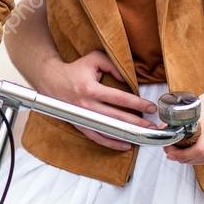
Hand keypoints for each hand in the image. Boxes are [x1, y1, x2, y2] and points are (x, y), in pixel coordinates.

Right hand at [35, 50, 160, 151]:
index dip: (137, 103)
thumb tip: (128, 80)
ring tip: (142, 136)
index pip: (119, 98)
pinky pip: (97, 137)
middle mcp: (86, 106)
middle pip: (116, 118)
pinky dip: (111, 143)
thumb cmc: (76, 69)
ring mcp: (82, 118)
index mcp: (90, 89)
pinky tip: (124, 144)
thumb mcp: (95, 59)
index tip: (150, 107)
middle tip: (152, 126)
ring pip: (108, 130)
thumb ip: (114, 66)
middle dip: (136, 123)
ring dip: (126, 134)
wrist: (51, 80)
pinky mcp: (80, 125)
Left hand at [162, 90, 203, 164]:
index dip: (182, 154)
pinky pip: (199, 162)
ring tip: (174, 149)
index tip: (170, 152)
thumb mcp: (189, 114)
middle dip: (178, 156)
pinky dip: (189, 159)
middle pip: (195, 157)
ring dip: (182, 158)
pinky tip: (185, 151)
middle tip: (168, 149)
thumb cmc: (202, 113)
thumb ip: (175, 123)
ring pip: (195, 161)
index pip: (198, 150)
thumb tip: (162, 131)